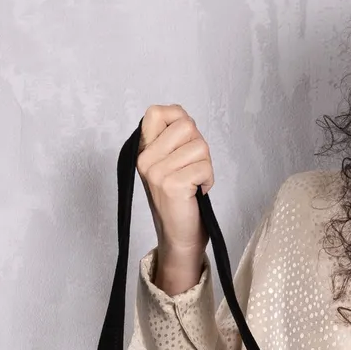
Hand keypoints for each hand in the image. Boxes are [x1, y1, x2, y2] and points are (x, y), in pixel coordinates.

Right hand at [137, 103, 213, 260]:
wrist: (178, 237)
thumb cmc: (179, 200)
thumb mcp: (168, 164)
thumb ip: (172, 140)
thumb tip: (184, 119)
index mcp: (143, 151)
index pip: (157, 111)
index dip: (178, 118)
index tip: (184, 141)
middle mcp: (145, 159)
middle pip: (186, 124)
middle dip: (198, 144)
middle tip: (192, 167)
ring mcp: (156, 172)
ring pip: (199, 145)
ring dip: (205, 165)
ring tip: (194, 182)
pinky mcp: (172, 185)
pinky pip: (204, 167)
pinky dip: (208, 180)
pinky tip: (197, 192)